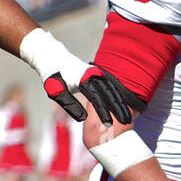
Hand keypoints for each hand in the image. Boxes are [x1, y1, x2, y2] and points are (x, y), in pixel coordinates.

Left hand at [19, 27, 133, 125]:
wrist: (53, 56)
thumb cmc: (53, 75)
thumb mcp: (55, 91)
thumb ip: (69, 104)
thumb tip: (83, 119)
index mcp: (83, 79)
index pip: (97, 97)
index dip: (104, 111)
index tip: (109, 124)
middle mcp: (93, 74)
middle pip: (110, 93)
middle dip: (119, 108)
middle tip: (126, 122)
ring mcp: (97, 73)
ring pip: (113, 89)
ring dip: (121, 103)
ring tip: (127, 118)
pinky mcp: (98, 74)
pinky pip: (111, 86)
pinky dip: (118, 97)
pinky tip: (122, 106)